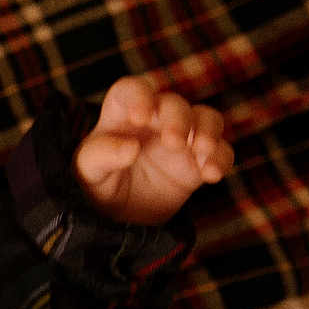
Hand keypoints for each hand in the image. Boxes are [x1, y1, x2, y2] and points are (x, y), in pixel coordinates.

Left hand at [72, 77, 233, 225]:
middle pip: (174, 104)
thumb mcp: (88, 171)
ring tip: (202, 150)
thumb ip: (102, 155)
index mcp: (122, 115)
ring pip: (206, 118)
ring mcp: (180, 139)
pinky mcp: (197, 162)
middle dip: (178, 119)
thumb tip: (131, 148)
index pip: (132, 90)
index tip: (140, 116)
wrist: (118, 218)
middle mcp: (155, 120)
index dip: (139, 96)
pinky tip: (211, 174)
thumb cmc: (97, 184)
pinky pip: (219, 152)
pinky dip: (220, 159)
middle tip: (172, 142)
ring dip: (208, 131)